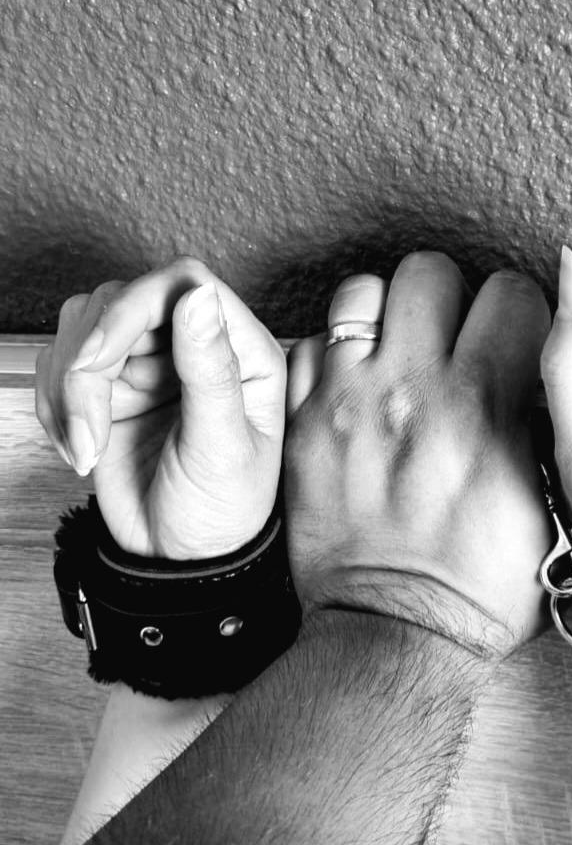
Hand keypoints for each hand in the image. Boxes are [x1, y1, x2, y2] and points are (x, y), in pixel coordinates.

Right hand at [35, 258, 286, 558]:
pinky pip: (59, 366)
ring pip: (83, 328)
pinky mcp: (112, 389)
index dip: (133, 307)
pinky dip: (56, 406)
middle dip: (91, 360)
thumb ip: (211, 371)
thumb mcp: (223, 448)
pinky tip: (80, 449)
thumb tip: (196, 297)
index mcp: (242, 353)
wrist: (182, 560)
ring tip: (88, 446)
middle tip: (91, 425)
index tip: (99, 360)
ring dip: (70, 388)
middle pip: (123, 301)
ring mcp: (150, 366)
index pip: (184, 284)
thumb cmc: (223, 513)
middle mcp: (195, 349)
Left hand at [284, 252, 550, 655]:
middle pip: (429, 272)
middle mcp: (414, 390)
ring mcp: (349, 403)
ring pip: (361, 292)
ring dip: (383, 316)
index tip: (509, 339)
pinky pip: (308, 344)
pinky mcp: (303, 426)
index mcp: (486, 406)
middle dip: (447, 299)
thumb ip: (544, 425)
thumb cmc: (481, 584)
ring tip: (394, 355)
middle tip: (448, 341)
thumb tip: (540, 373)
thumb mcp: (550, 506)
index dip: (515, 312)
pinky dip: (331, 356)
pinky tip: (351, 388)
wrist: (394, 635)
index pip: (510, 291)